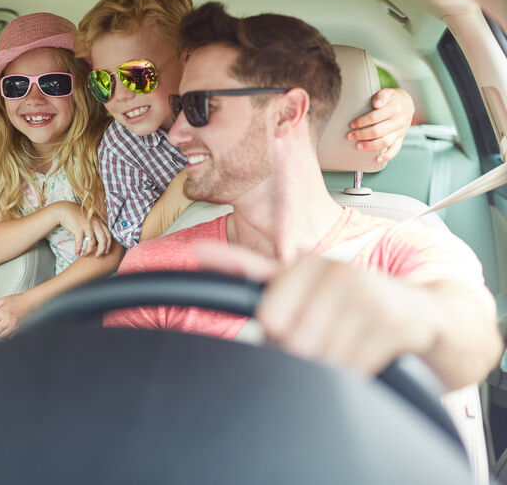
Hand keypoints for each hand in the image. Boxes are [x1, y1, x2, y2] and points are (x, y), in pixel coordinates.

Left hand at [0, 291, 39, 338]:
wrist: (29, 302)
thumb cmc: (16, 301)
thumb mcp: (1, 300)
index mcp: (2, 312)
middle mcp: (7, 320)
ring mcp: (13, 326)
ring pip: (0, 336)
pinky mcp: (17, 330)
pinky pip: (7, 337)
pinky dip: (4, 335)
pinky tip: (5, 329)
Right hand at [52, 201, 111, 257]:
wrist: (66, 210)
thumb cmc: (78, 217)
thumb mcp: (90, 221)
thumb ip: (96, 229)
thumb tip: (98, 243)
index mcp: (99, 222)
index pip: (108, 235)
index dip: (108, 245)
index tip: (106, 252)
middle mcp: (95, 224)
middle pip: (103, 240)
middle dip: (101, 250)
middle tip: (97, 256)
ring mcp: (87, 226)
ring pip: (92, 243)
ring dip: (88, 251)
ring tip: (85, 255)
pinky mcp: (78, 229)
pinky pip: (80, 243)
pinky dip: (78, 250)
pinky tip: (77, 253)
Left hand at [194, 242, 433, 374]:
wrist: (426, 314)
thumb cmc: (353, 302)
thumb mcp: (301, 282)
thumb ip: (250, 271)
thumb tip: (199, 251)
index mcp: (303, 267)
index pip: (266, 304)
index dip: (270, 324)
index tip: (261, 308)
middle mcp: (330, 273)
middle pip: (285, 339)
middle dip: (299, 352)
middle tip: (323, 340)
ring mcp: (362, 294)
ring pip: (317, 356)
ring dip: (328, 365)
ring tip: (345, 346)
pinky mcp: (390, 321)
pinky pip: (350, 368)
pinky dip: (354, 374)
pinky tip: (365, 355)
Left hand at [347, 87, 414, 163]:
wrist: (407, 104)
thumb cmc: (393, 99)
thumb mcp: (388, 92)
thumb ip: (381, 95)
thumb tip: (376, 103)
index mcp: (395, 109)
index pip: (375, 117)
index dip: (362, 122)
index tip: (352, 124)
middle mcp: (399, 121)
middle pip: (378, 131)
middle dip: (362, 135)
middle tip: (350, 136)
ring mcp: (400, 132)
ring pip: (385, 142)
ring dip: (370, 146)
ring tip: (358, 146)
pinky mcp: (401, 139)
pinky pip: (395, 150)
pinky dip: (387, 156)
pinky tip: (377, 159)